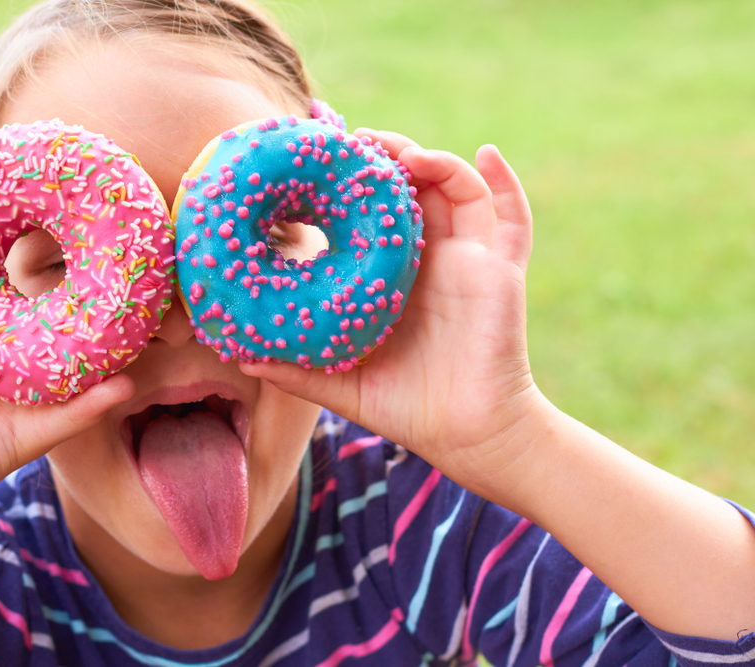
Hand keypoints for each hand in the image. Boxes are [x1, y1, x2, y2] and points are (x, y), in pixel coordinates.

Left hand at [239, 134, 543, 494]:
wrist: (468, 436)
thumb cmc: (409, 409)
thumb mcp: (343, 384)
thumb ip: (297, 370)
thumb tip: (242, 357)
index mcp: (395, 276)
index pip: (374, 215)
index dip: (352, 185)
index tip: (321, 162)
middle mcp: (431, 259)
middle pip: (413, 188)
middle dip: (387, 157)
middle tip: (354, 142)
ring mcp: (468, 259)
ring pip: (455, 188)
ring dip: (431, 159)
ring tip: (399, 151)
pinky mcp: (500, 269)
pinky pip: (512, 216)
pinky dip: (505, 181)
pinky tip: (488, 152)